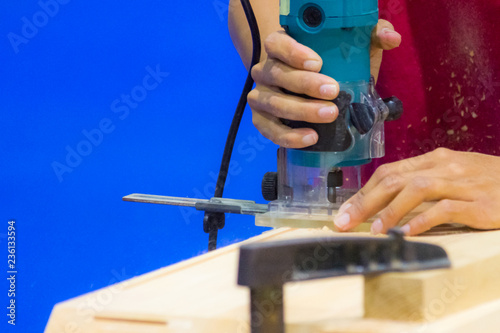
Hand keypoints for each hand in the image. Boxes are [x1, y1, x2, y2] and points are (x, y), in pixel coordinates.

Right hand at [248, 20, 400, 147]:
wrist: (311, 89)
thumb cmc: (330, 64)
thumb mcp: (350, 47)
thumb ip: (371, 36)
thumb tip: (392, 37)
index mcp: (280, 46)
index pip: (277, 44)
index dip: (293, 52)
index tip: (317, 62)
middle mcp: (266, 70)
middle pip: (277, 75)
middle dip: (305, 84)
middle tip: (332, 91)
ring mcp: (261, 97)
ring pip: (274, 104)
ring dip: (301, 111)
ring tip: (329, 115)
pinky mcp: (262, 121)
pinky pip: (270, 130)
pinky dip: (289, 137)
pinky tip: (311, 137)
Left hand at [334, 148, 499, 234]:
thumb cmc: (489, 182)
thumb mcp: (454, 175)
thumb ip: (424, 182)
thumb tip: (386, 201)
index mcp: (435, 159)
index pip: (389, 172)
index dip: (364, 191)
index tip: (345, 210)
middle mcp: (445, 166)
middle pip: (395, 179)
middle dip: (365, 201)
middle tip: (344, 221)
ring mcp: (463, 183)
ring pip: (416, 189)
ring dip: (390, 210)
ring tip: (373, 229)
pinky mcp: (480, 203)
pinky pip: (446, 209)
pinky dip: (422, 221)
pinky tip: (407, 234)